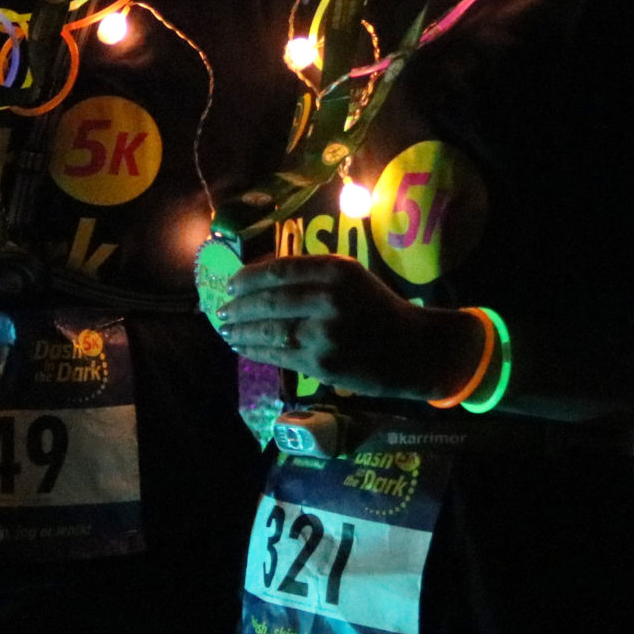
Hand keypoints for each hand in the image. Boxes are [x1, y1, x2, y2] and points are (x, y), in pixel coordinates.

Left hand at [218, 256, 486, 402]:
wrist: (413, 348)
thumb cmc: (377, 309)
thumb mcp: (350, 277)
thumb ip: (310, 273)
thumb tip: (255, 275)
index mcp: (335, 270)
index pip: (278, 270)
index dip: (248, 278)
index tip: (230, 284)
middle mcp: (328, 298)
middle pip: (268, 301)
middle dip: (238, 307)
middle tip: (221, 310)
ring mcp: (324, 332)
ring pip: (269, 330)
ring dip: (241, 331)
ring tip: (227, 331)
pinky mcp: (321, 363)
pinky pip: (279, 355)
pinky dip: (256, 351)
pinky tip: (244, 347)